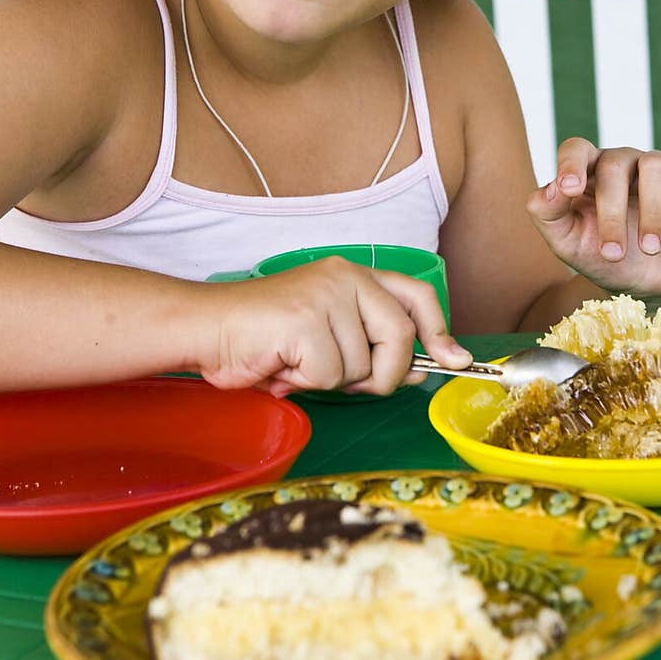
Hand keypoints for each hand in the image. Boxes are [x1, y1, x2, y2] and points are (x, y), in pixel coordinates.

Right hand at [198, 256, 471, 397]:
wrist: (207, 328)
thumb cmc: (263, 338)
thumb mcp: (328, 336)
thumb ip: (372, 345)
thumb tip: (420, 369)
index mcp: (353, 276)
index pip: (416, 296)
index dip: (439, 331)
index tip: (453, 360)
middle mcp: (345, 277)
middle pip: (400, 338)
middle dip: (379, 375)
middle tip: (340, 379)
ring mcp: (325, 295)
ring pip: (362, 365)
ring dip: (329, 380)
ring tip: (296, 362)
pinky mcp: (305, 319)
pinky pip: (329, 374)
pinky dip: (305, 383)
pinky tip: (282, 365)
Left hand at [526, 133, 660, 311]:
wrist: (647, 289)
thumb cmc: (602, 260)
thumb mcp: (566, 244)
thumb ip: (546, 214)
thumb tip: (551, 188)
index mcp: (588, 173)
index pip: (576, 150)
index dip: (570, 164)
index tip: (570, 189)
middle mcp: (622, 164)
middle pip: (613, 165)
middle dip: (611, 212)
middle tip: (613, 254)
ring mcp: (659, 171)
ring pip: (653, 166)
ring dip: (651, 211)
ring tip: (650, 249)